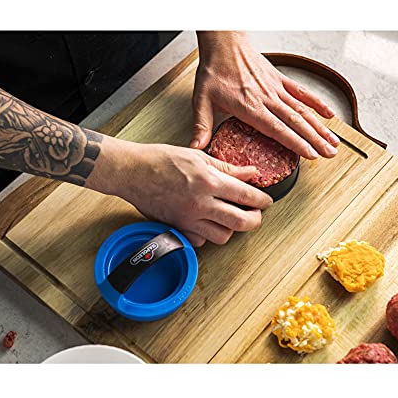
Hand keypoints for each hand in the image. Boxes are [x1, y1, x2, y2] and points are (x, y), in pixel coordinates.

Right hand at [87, 137, 272, 246]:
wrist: (131, 172)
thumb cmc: (160, 160)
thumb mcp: (197, 156)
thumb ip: (227, 168)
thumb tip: (250, 174)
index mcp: (208, 182)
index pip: (246, 196)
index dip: (262, 200)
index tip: (266, 201)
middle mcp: (201, 203)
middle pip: (241, 222)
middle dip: (255, 220)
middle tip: (256, 214)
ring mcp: (188, 219)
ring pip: (223, 237)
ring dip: (231, 229)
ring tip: (231, 217)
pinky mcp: (177, 227)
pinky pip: (200, 241)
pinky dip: (207, 235)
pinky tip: (208, 223)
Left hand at [192, 32, 340, 158]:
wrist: (223, 42)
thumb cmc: (213, 71)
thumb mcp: (201, 100)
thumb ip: (201, 125)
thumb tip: (196, 148)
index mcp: (250, 107)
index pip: (278, 129)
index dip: (296, 143)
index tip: (310, 155)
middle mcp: (267, 98)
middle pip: (296, 122)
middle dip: (315, 140)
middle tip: (330, 154)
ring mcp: (276, 88)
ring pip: (303, 110)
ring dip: (320, 126)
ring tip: (333, 141)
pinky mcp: (280, 79)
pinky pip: (302, 92)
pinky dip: (316, 103)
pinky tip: (328, 114)